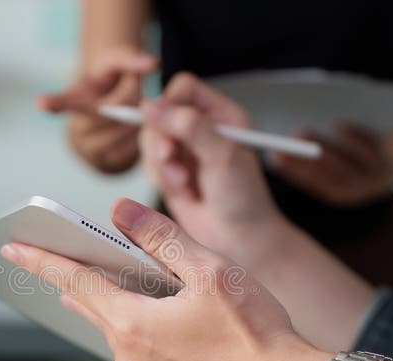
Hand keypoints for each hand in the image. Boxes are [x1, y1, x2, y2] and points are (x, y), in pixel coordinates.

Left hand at [0, 198, 329, 360]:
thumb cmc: (257, 338)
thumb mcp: (210, 272)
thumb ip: (162, 239)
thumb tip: (122, 214)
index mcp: (132, 323)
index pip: (74, 280)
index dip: (42, 259)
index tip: (14, 247)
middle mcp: (129, 357)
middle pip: (92, 306)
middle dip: (80, 280)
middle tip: (69, 258)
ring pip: (119, 330)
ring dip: (119, 305)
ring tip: (130, 284)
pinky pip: (140, 353)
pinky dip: (142, 330)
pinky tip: (167, 321)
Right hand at [37, 48, 157, 172]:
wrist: (106, 120)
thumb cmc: (110, 86)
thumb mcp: (113, 65)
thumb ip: (130, 59)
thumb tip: (155, 64)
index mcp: (76, 99)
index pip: (66, 100)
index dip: (55, 102)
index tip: (41, 103)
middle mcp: (77, 128)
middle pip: (114, 110)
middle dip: (131, 96)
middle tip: (132, 90)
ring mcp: (89, 150)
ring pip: (126, 130)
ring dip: (139, 118)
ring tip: (133, 112)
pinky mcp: (104, 166)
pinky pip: (132, 150)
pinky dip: (140, 137)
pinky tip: (135, 130)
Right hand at [139, 72, 285, 265]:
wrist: (241, 240)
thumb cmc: (243, 198)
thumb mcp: (222, 155)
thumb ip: (189, 126)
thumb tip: (153, 106)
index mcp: (221, 115)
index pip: (184, 89)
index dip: (169, 102)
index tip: (163, 122)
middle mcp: (201, 129)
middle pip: (159, 113)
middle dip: (160, 138)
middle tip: (169, 157)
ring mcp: (185, 151)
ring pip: (150, 140)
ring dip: (161, 163)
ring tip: (182, 183)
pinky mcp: (171, 173)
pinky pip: (149, 165)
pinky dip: (160, 179)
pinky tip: (183, 193)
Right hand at [272, 124, 392, 206]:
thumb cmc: (365, 147)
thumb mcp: (341, 154)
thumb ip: (317, 151)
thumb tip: (285, 135)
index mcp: (339, 190)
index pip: (311, 183)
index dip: (291, 171)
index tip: (274, 156)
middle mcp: (357, 190)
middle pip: (326, 177)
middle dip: (301, 160)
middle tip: (278, 145)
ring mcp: (376, 179)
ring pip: (345, 168)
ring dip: (320, 149)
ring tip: (300, 130)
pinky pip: (370, 151)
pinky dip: (352, 137)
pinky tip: (337, 124)